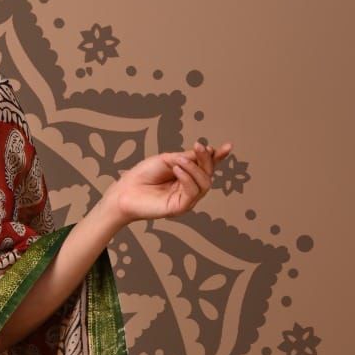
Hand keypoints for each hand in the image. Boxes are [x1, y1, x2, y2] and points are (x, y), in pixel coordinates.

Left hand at [110, 138, 233, 222]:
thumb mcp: (169, 159)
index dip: (218, 157)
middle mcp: (189, 188)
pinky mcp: (180, 208)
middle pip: (209, 174)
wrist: (125, 190)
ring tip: (178, 161)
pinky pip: (193, 192)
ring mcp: (186, 199)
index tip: (229, 146)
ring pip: (205, 183)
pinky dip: (188, 178)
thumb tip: (209, 151)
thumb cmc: (143, 175)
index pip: (206, 166)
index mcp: (186, 175)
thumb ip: (189, 157)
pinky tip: (177, 170)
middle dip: (206, 159)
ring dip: (195, 168)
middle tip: (198, 147)